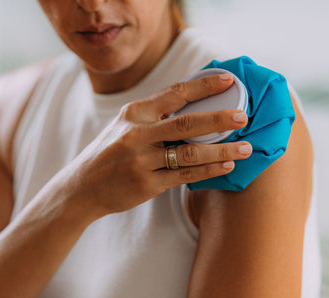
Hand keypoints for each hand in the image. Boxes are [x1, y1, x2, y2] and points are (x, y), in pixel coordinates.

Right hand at [63, 73, 251, 217]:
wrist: (82, 187)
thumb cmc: (109, 154)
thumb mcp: (124, 126)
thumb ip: (153, 116)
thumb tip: (193, 105)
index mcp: (134, 113)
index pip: (174, 93)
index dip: (203, 86)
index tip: (228, 80)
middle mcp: (137, 134)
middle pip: (186, 123)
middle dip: (219, 118)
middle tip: (243, 117)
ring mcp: (141, 160)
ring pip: (190, 153)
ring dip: (222, 150)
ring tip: (245, 148)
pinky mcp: (146, 184)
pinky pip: (184, 176)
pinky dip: (208, 171)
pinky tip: (225, 166)